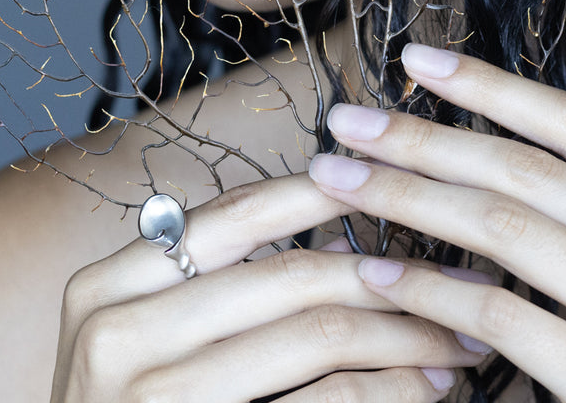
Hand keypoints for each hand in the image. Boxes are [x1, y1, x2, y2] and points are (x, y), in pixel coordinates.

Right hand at [49, 173, 484, 401]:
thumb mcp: (144, 342)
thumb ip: (215, 285)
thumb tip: (335, 230)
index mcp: (108, 285)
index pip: (236, 215)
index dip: (323, 194)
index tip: (395, 184)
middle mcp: (117, 333)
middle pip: (288, 276)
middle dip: (387, 273)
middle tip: (458, 274)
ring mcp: (150, 398)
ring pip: (315, 335)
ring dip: (402, 332)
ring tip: (456, 335)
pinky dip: (386, 391)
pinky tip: (426, 387)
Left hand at [307, 45, 565, 402]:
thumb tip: (512, 172)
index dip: (491, 86)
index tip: (420, 59)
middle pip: (522, 168)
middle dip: (423, 138)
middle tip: (348, 121)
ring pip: (501, 229)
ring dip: (406, 200)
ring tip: (339, 180)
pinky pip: (500, 317)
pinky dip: (430, 291)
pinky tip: (378, 274)